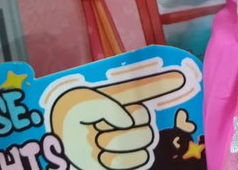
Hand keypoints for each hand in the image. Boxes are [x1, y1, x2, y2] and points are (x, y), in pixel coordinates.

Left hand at [50, 71, 184, 169]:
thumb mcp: (83, 103)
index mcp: (122, 98)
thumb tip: (129, 121)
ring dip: (117, 147)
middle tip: (99, 132)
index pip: (152, 86)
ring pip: (145, 145)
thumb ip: (108, 106)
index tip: (185, 76)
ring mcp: (130, 141)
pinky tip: (102, 158)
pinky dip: (117, 161)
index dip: (169, 81)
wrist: (52, 142)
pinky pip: (138, 162)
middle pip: (149, 123)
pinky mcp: (126, 161)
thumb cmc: (67, 115)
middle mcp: (132, 118)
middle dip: (123, 131)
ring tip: (97, 145)